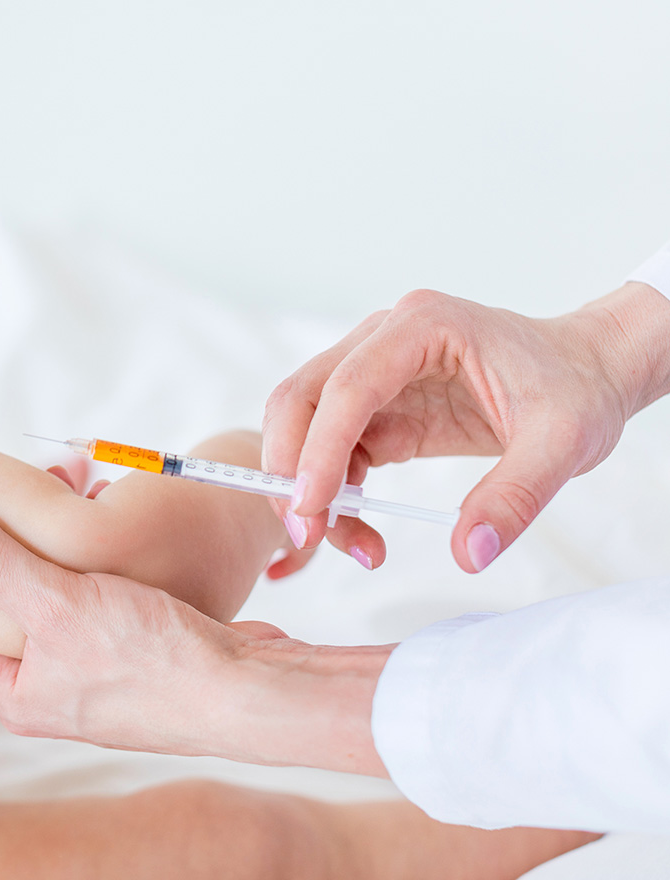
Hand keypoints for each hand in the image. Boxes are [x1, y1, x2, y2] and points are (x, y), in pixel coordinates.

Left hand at [0, 494, 390, 773]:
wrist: (254, 691)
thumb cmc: (152, 657)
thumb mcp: (53, 600)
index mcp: (17, 693)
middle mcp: (53, 690)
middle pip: (15, 595)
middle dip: (23, 536)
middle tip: (33, 479)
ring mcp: (100, 675)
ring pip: (63, 587)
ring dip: (66, 538)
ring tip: (76, 483)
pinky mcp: (143, 653)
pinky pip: (105, 592)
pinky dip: (106, 555)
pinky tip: (117, 513)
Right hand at [263, 284, 669, 572]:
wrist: (590, 370)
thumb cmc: (577, 390)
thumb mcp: (563, 446)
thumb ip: (514, 498)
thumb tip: (467, 554)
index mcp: (424, 327)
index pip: (348, 387)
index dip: (320, 449)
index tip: (312, 509)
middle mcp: (384, 338)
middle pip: (302, 398)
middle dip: (291, 467)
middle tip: (306, 534)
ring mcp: (376, 369)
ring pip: (305, 424)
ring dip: (307, 485)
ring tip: (347, 543)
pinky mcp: (380, 404)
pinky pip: (333, 448)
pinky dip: (334, 491)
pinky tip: (362, 529)